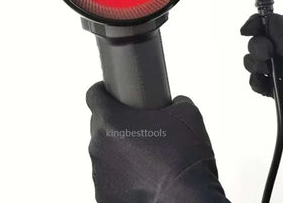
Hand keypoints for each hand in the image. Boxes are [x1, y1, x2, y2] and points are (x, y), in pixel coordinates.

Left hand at [86, 82, 229, 202]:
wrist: (187, 202)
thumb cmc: (186, 159)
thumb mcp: (188, 115)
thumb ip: (175, 101)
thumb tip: (175, 102)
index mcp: (111, 121)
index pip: (93, 96)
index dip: (102, 91)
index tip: (110, 92)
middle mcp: (98, 146)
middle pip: (100, 126)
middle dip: (116, 124)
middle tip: (141, 128)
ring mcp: (99, 174)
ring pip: (105, 154)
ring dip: (119, 152)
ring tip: (146, 158)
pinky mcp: (103, 196)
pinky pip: (110, 179)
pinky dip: (122, 177)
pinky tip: (143, 179)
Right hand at [241, 13, 282, 148]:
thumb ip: (282, 35)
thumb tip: (269, 21)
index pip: (275, 24)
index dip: (258, 24)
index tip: (247, 29)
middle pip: (262, 42)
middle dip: (257, 45)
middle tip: (266, 53)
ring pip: (258, 62)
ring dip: (254, 62)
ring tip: (264, 68)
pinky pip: (262, 84)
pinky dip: (256, 82)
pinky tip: (261, 82)